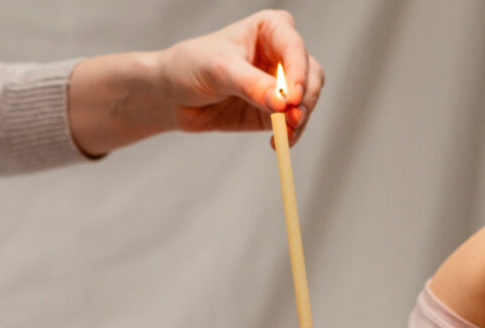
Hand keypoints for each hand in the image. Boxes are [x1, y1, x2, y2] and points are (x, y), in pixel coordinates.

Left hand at [156, 9, 324, 145]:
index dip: (298, 72)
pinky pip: (295, 123)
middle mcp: (281, 54)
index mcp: (270, 29)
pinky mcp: (277, 110)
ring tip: (284, 135)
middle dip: (304, 100)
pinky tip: (278, 142)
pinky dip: (291, 134)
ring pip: (308, 101)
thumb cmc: (191, 67)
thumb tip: (283, 103)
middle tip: (291, 120)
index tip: (293, 97)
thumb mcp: (219, 71)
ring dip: (300, 120)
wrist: (173, 95)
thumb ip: (252, 85)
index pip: (294, 48)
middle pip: (310, 76)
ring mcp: (281, 84)